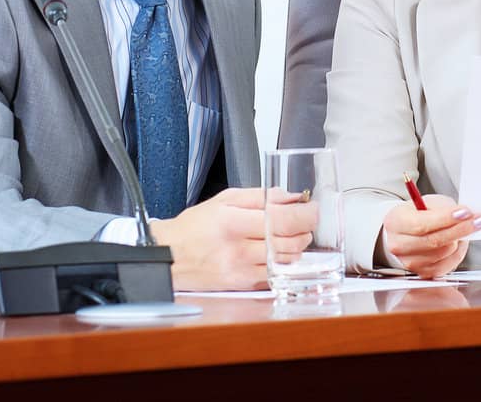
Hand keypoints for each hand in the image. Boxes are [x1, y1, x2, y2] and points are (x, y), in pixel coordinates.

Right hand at [151, 186, 313, 291]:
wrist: (168, 256)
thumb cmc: (194, 227)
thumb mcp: (225, 199)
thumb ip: (262, 195)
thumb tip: (292, 197)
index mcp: (233, 221)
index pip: (283, 219)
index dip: (306, 214)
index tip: (312, 209)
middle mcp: (238, 248)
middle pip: (289, 241)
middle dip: (306, 229)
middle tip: (306, 222)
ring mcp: (240, 270)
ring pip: (286, 260)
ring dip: (298, 247)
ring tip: (294, 236)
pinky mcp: (241, 285)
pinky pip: (275, 275)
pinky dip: (284, 263)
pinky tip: (280, 253)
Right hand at [381, 194, 480, 278]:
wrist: (406, 231)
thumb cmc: (419, 214)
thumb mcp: (428, 203)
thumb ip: (444, 209)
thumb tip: (467, 216)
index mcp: (395, 222)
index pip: (423, 224)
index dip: (446, 218)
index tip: (466, 212)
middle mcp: (398, 245)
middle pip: (435, 241)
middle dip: (462, 229)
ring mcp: (410, 262)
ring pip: (444, 252)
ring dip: (460, 239)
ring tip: (465, 228)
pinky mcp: (423, 273)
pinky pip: (448, 264)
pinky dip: (458, 252)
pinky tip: (460, 241)